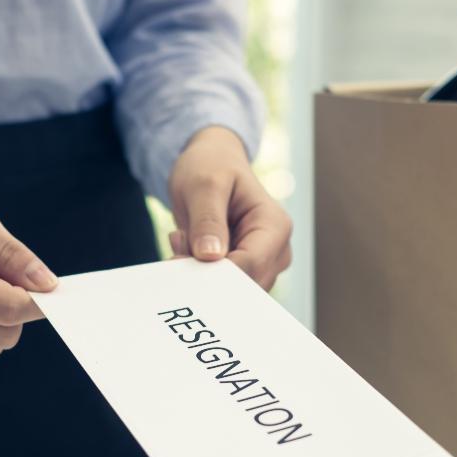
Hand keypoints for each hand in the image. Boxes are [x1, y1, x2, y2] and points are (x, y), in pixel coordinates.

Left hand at [167, 126, 292, 289]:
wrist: (212, 164)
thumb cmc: (212, 167)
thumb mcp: (204, 185)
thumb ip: (208, 220)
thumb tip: (211, 256)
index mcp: (274, 226)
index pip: (250, 265)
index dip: (215, 272)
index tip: (179, 262)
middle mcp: (276, 250)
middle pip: (242, 285)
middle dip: (204, 273)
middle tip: (180, 242)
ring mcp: (262, 264)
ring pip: (229, 291)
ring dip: (198, 272)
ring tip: (186, 236)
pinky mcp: (244, 271)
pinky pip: (220, 287)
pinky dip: (197, 271)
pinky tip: (189, 244)